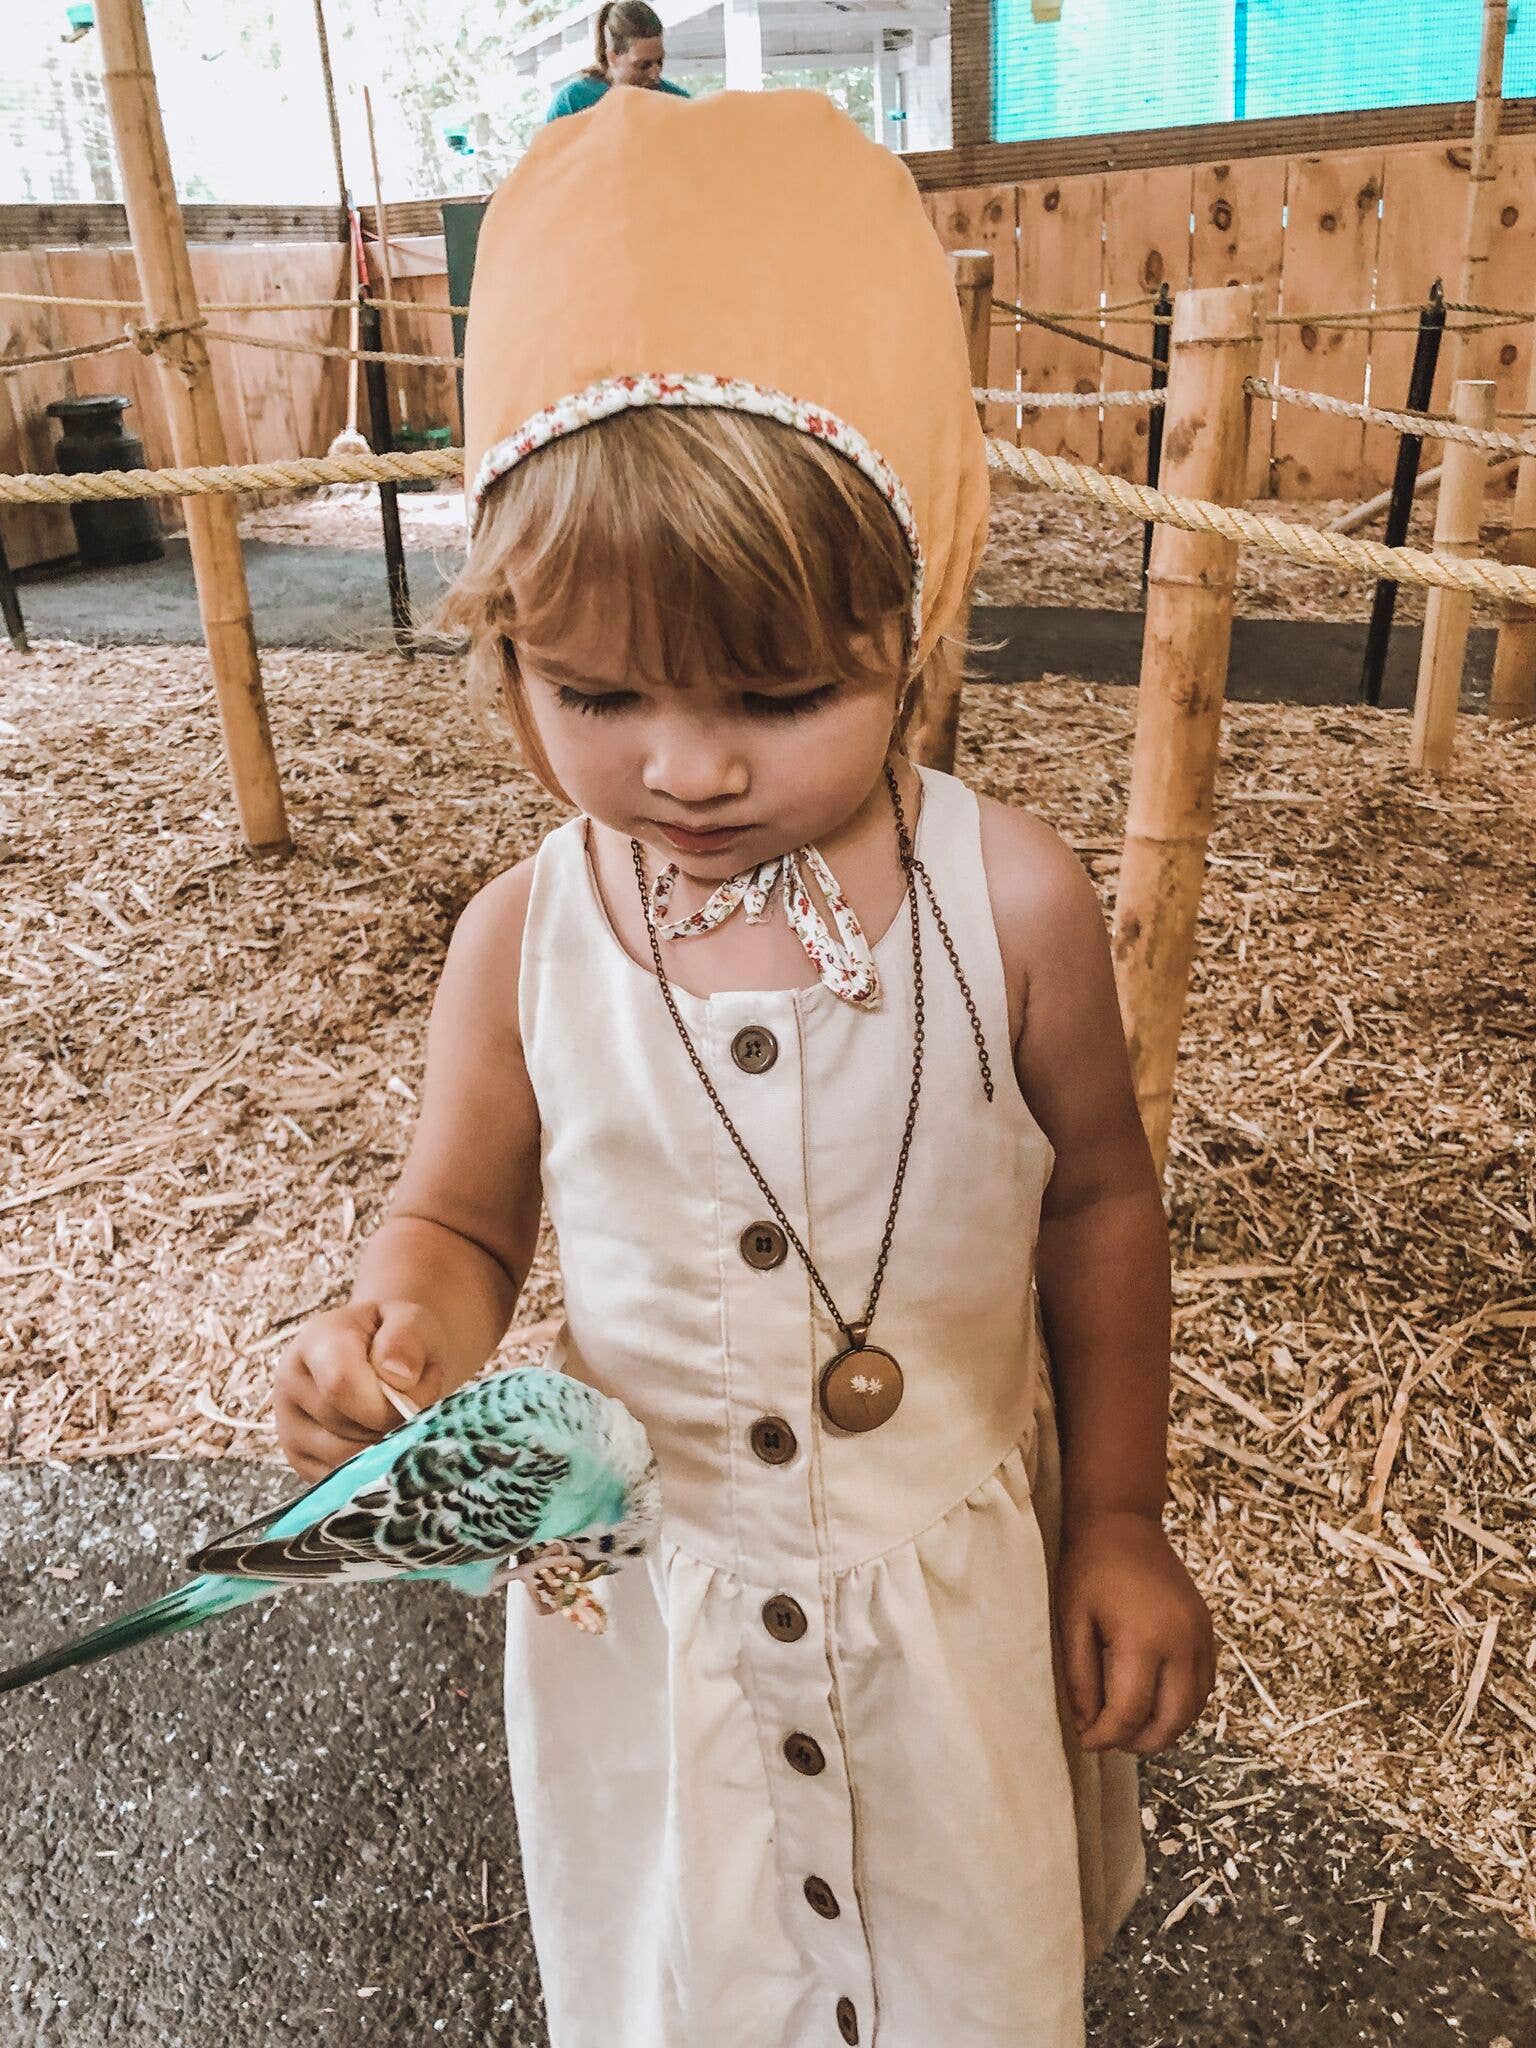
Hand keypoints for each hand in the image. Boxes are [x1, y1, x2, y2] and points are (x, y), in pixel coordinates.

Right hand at [273, 1300, 456, 1483]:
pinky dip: (370, 1466)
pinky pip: (340, 1479)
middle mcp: (290, 1385)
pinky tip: (378, 1435)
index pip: (340, 1385)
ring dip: (383, 1445)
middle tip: (413, 1399)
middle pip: (345, 1426)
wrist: (386, 1355)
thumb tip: (399, 1375)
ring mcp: (289, 1426)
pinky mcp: (300, 1460)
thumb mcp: (412, 1321)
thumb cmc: (399, 1338)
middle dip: (391, 1423)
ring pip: (343, 1459)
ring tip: (395, 1414)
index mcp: (315, 1341)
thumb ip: (408, 1338)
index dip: (384, 1402)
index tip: (412, 1391)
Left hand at [1056, 1509, 1215, 1755]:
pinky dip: (1184, 1705)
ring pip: (1194, 1709)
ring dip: (1165, 1728)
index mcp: (1143, 1640)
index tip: (1085, 1740)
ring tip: (1131, 1726)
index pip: (1130, 1712)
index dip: (1105, 1736)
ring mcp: (1201, 1637)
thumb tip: (1088, 1725)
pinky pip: (1205, 1685)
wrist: (1123, 1524)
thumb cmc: (1090, 1569)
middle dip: (1138, 1741)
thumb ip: (1081, 1678)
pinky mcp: (1208, 1631)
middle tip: (1109, 1739)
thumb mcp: (1073, 1621)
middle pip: (1171, 1720)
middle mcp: (1181, 1643)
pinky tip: (1157, 1703)